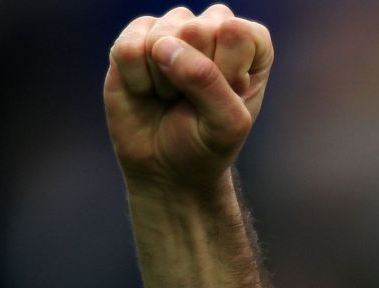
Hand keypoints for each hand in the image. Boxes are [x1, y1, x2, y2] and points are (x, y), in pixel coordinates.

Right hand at [104, 5, 272, 192]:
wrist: (167, 167)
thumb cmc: (206, 144)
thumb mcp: (226, 124)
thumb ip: (208, 82)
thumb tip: (164, 47)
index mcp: (249, 44)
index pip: (239, 33)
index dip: (229, 71)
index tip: (228, 97)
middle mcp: (211, 28)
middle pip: (198, 29)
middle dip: (194, 78)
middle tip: (194, 102)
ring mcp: (171, 30)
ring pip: (162, 35)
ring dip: (164, 80)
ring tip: (171, 97)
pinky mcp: (134, 38)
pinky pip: (129, 47)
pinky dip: (136, 78)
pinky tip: (145, 90)